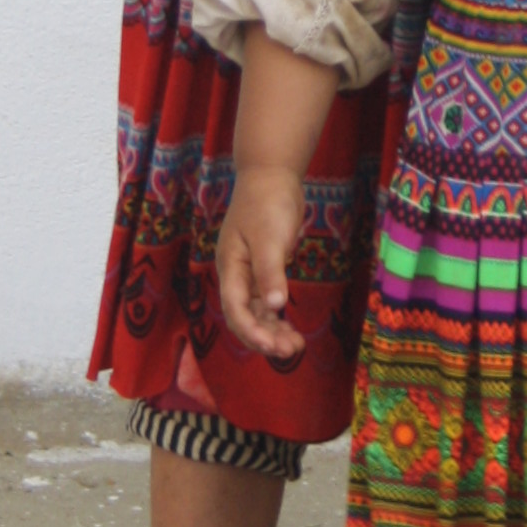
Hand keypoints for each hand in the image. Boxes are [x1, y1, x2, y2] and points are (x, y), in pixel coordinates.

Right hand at [217, 167, 307, 361]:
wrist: (271, 175)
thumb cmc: (267, 203)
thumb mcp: (269, 238)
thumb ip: (270, 272)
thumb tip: (274, 306)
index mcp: (230, 268)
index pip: (235, 310)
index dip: (252, 332)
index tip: (273, 348)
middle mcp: (236, 275)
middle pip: (244, 317)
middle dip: (264, 338)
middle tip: (291, 352)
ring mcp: (249, 273)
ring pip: (257, 312)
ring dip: (273, 331)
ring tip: (296, 347)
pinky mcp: (264, 269)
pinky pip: (266, 301)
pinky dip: (276, 316)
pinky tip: (291, 328)